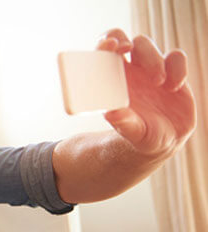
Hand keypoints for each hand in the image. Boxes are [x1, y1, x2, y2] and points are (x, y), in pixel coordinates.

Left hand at [98, 29, 195, 157]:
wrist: (164, 140)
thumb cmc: (140, 134)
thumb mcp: (132, 132)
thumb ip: (123, 122)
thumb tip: (111, 113)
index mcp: (113, 80)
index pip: (104, 53)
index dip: (105, 43)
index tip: (111, 46)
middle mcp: (130, 71)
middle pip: (125, 41)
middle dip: (125, 40)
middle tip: (127, 48)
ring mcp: (151, 69)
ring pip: (148, 46)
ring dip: (153, 60)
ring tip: (159, 83)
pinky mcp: (174, 72)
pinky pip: (176, 57)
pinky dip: (177, 67)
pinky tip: (174, 87)